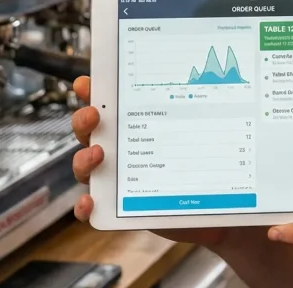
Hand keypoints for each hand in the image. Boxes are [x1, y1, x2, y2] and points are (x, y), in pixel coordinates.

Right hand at [70, 77, 232, 245]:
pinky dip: (85, 205)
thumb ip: (197, 116)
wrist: (207, 206)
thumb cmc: (200, 168)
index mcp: (135, 128)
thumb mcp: (200, 136)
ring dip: (83, 159)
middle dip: (84, 120)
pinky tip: (90, 202)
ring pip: (85, 166)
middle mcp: (120, 150)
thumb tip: (209, 85)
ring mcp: (115, 179)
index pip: (109, 106)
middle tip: (94, 116)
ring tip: (97, 155)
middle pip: (90, 132)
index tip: (85, 84)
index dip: (92, 93)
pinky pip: (93, 208)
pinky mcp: (116, 208)